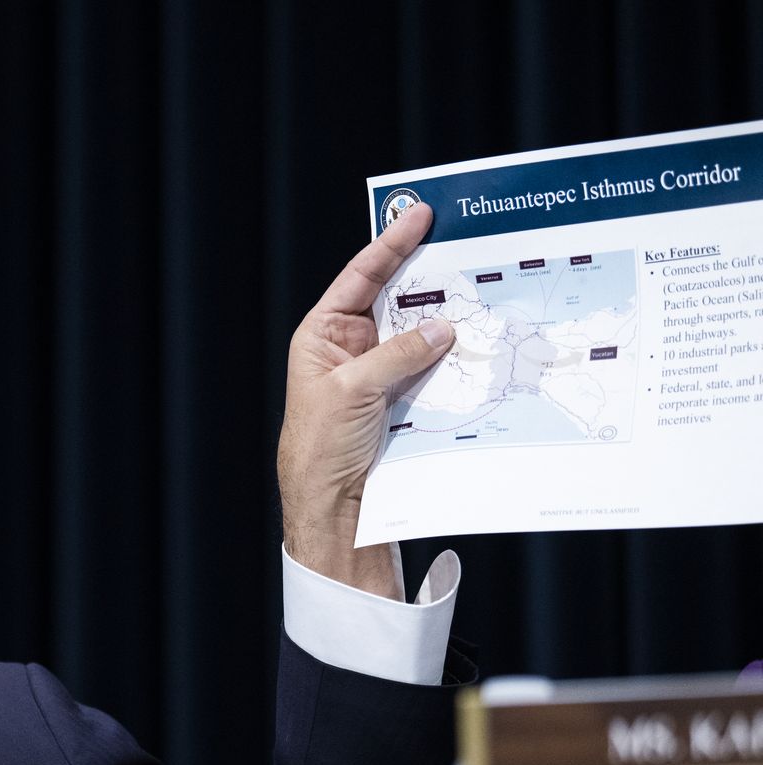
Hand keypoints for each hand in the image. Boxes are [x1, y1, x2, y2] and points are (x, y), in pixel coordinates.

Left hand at [278, 202, 454, 599]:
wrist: (332, 508)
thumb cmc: (320, 448)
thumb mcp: (351, 392)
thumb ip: (397, 355)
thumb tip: (442, 328)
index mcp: (323, 335)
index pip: (360, 277)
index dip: (391, 244)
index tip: (421, 214)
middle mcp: (353, 348)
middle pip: (398, 300)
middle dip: (432, 278)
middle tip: (470, 249)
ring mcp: (383, 373)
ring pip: (424, 335)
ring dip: (452, 321)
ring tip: (486, 293)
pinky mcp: (406, 400)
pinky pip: (437, 370)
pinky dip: (458, 359)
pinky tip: (481, 346)